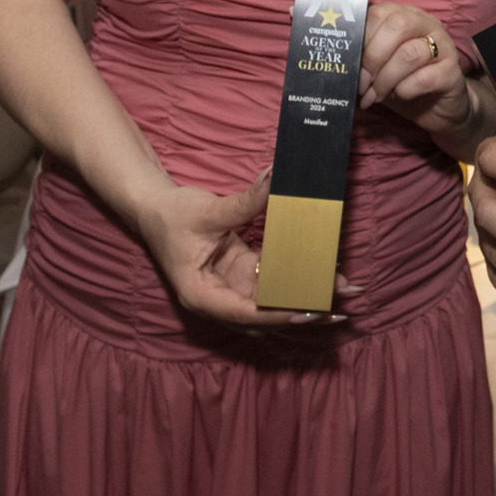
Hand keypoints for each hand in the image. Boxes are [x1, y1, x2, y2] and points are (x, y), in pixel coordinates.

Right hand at [131, 169, 350, 328]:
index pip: (243, 313)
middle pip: (263, 316)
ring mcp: (230, 288)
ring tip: (339, 291)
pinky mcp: (241, 275)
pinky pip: (271, 284)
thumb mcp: (208, 210)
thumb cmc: (173, 215)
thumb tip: (275, 179)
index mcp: (201, 294)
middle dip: (300, 313)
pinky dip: (294, 280)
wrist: (155, 210)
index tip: (309, 312)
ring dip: (302, 299)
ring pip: (271, 303)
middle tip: (338, 310)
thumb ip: (245, 202)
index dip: (277, 315)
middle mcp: (217, 299)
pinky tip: (322, 272)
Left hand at [360, 2, 474, 140]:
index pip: (378, 13)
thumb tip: (340, 61)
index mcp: (405, 15)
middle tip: (363, 83)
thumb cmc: (404, 82)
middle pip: (397, 26)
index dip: (360, 40)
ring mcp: (443, 46)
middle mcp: (426, 24)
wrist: (439, 107)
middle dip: (373, 58)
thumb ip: (365, 57)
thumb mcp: (380, 66)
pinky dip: (405, 91)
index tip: (350, 65)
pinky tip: (400, 96)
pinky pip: (424, 78)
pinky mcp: (452, 72)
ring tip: (375, 95)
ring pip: (409, 54)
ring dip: (385, 80)